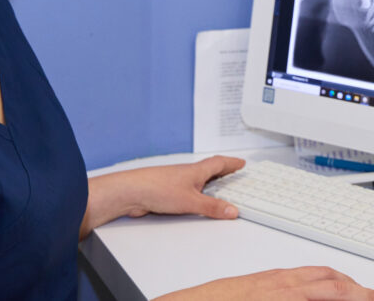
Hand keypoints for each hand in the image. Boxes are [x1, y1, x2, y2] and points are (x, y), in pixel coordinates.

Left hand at [124, 154, 245, 218]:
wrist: (132, 192)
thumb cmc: (158, 189)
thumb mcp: (191, 201)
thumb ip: (212, 207)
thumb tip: (232, 210)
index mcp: (196, 171)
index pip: (219, 163)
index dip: (231, 163)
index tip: (241, 163)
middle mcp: (187, 173)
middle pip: (209, 169)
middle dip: (223, 170)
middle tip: (233, 171)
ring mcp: (176, 181)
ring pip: (198, 179)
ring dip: (210, 181)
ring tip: (219, 187)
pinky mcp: (167, 191)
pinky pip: (187, 189)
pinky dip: (197, 192)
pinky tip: (196, 200)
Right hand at [155, 266, 373, 300]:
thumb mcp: (249, 295)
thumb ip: (273, 293)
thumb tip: (292, 295)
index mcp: (276, 280)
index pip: (322, 276)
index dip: (350, 284)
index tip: (369, 293)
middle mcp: (281, 284)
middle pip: (332, 281)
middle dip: (362, 291)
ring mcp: (278, 294)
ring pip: (328, 289)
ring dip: (356, 294)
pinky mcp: (272, 300)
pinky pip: (310, 300)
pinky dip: (333, 299)